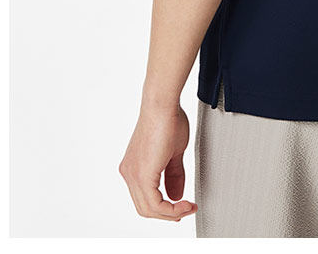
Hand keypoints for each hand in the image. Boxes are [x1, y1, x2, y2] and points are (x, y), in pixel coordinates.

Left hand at [119, 98, 194, 221]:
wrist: (163, 103)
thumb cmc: (168, 118)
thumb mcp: (173, 153)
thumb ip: (173, 175)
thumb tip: (176, 195)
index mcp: (133, 167)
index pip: (146, 198)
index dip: (165, 208)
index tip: (183, 206)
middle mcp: (129, 172)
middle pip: (146, 208)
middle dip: (169, 214)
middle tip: (187, 209)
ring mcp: (133, 175)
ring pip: (150, 210)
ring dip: (172, 213)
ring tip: (189, 207)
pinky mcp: (142, 175)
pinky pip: (155, 204)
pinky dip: (171, 209)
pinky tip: (184, 204)